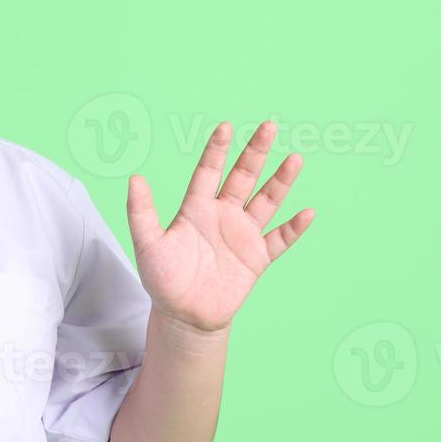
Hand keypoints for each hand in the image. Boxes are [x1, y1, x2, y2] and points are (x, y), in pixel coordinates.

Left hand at [126, 120, 312, 331]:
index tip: (225, 127)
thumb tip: (134, 178)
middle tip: (269, 125)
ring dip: (280, 181)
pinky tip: (306, 213)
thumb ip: (140, 212)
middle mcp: (222, 215)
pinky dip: (293, 228)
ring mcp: (242, 235)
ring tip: (294, 158)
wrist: (183, 316)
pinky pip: (279, 240)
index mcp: (196, 208)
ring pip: (266, 201)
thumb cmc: (162, 279)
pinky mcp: (256, 258)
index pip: (208, 172)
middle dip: (256, 152)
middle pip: (243, 177)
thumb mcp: (147, 244)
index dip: (216, 150)